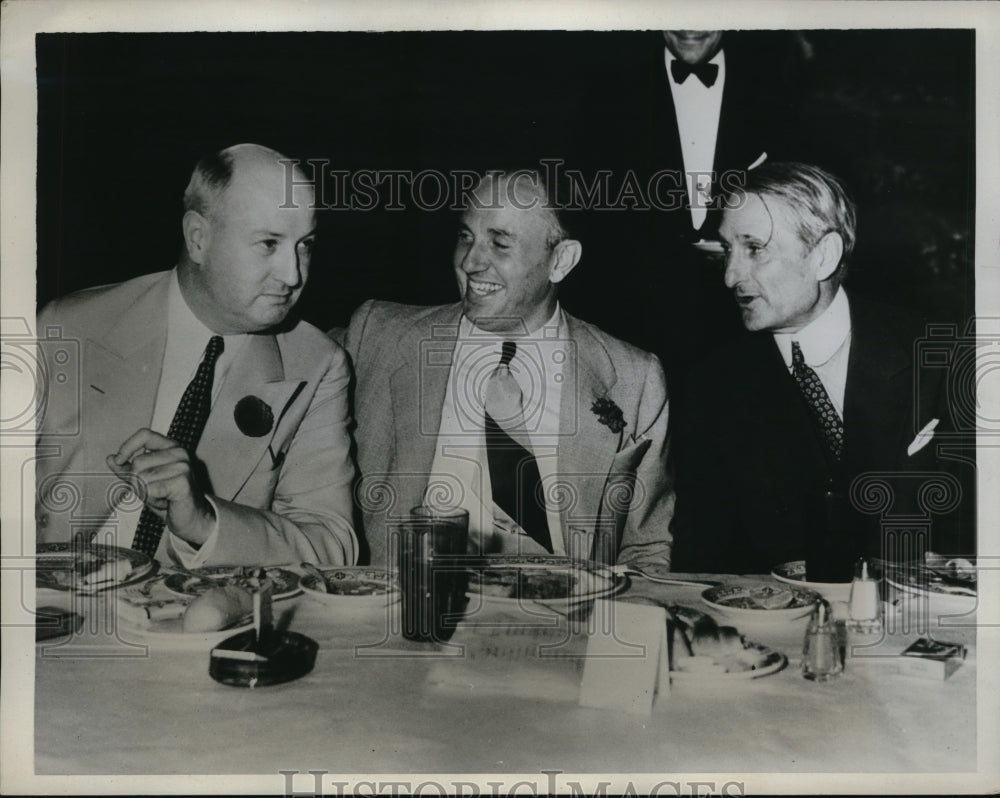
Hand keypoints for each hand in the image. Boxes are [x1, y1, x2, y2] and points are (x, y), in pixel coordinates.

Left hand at [107, 428, 215, 546]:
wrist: (191, 517)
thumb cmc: (170, 497)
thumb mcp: (144, 479)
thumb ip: (128, 468)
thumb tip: (111, 459)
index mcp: (171, 447)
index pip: (145, 434)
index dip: (128, 447)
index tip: (120, 460)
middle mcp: (179, 453)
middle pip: (138, 462)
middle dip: (137, 481)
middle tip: (153, 489)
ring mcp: (183, 467)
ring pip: (142, 478)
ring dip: (146, 493)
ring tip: (161, 496)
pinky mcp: (182, 482)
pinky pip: (150, 490)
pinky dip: (152, 500)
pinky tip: (165, 500)